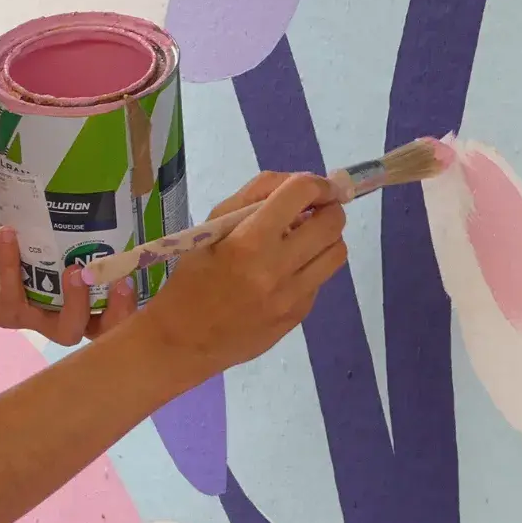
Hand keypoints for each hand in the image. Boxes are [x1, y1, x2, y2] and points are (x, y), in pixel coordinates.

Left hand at [0, 223, 139, 347]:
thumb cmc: (2, 248)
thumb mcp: (39, 228)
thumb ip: (65, 217)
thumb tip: (97, 177)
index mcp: (78, 297)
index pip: (118, 309)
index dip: (138, 299)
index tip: (148, 270)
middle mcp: (61, 314)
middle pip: (102, 332)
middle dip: (118, 313)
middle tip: (123, 283)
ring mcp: (33, 317)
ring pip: (65, 329)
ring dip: (76, 304)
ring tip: (76, 272)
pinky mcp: (2, 313)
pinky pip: (13, 295)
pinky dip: (12, 263)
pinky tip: (9, 234)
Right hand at [143, 171, 347, 382]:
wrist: (184, 340)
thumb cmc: (191, 278)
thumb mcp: (210, 227)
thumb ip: (253, 196)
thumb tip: (295, 182)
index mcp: (249, 241)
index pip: (301, 194)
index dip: (317, 183)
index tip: (317, 186)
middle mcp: (277, 268)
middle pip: (332, 224)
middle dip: (329, 208)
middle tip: (313, 211)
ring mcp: (292, 296)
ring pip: (337, 253)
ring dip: (326, 238)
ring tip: (304, 239)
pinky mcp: (299, 315)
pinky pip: (321, 280)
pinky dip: (310, 267)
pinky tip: (286, 271)